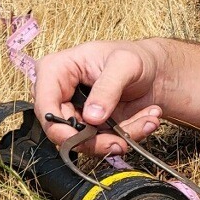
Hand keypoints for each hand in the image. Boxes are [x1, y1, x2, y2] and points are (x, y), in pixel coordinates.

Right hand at [33, 40, 164, 155]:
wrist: (155, 70)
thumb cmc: (135, 57)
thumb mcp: (124, 63)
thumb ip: (108, 87)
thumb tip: (91, 117)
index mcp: (55, 71)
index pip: (45, 105)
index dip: (58, 126)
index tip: (84, 137)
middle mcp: (61, 96)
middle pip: (63, 131)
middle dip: (98, 140)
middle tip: (124, 140)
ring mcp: (77, 114)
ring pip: (87, 142)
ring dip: (121, 136)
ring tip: (150, 119)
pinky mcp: (93, 129)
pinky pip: (105, 143)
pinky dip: (129, 135)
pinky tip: (149, 119)